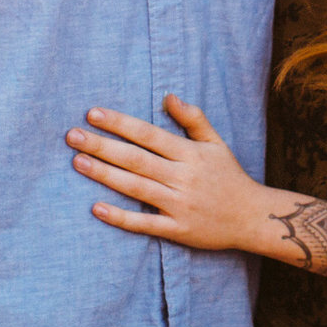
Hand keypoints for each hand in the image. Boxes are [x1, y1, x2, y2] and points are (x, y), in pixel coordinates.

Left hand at [68, 95, 270, 252]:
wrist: (253, 218)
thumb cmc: (230, 177)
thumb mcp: (216, 143)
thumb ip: (193, 119)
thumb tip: (168, 96)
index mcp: (190, 154)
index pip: (148, 134)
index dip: (120, 124)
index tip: (93, 114)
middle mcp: (183, 178)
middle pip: (136, 159)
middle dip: (103, 146)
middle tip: (72, 136)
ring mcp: (179, 205)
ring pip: (136, 188)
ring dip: (105, 175)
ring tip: (77, 163)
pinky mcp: (178, 230)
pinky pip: (145, 223)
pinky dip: (121, 217)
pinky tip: (96, 208)